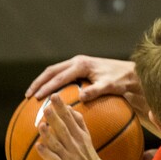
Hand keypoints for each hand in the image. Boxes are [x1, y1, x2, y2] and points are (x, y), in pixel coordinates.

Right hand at [27, 54, 160, 137]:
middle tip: (28, 96)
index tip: (37, 98)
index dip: (46, 88)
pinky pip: (62, 75)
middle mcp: (77, 61)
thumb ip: (95, 91)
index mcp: (81, 65)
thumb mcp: (109, 86)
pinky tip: (49, 94)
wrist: (132, 73)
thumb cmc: (122, 80)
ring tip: (33, 94)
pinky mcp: (81, 69)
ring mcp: (78, 64)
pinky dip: (52, 83)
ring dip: (43, 82)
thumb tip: (80, 97)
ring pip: (54, 72)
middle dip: (39, 83)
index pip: (59, 77)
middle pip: (51, 71)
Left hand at [36, 93, 105, 159]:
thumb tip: (70, 108)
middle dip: (55, 117)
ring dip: (48, 134)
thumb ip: (78, 123)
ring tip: (41, 125)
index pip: (70, 118)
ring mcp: (68, 156)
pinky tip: (39, 147)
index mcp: (79, 136)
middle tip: (47, 106)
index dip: (62, 107)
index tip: (55, 95)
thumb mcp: (86, 138)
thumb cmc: (87, 157)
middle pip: (63, 129)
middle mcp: (74, 144)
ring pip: (57, 144)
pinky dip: (46, 153)